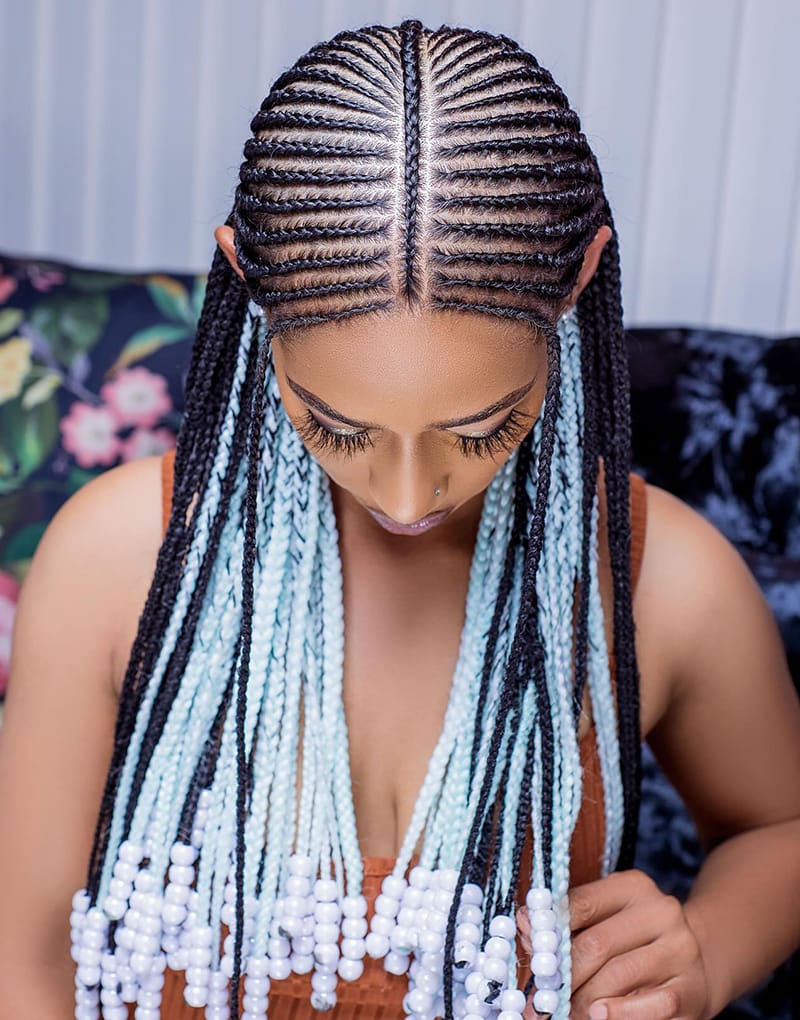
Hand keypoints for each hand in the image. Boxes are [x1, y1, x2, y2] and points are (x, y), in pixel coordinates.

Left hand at [516, 870, 709, 1018]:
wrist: (699, 961)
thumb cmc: (636, 939)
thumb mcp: (607, 917)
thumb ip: (568, 920)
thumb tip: (523, 922)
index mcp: (633, 887)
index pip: (579, 904)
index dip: (547, 930)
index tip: (526, 950)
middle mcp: (661, 912)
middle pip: (595, 945)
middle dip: (562, 975)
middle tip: (538, 998)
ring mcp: (680, 951)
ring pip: (616, 977)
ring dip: (582, 1001)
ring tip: (561, 1012)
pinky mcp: (691, 989)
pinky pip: (649, 1006)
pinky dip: (618, 1014)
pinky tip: (598, 1016)